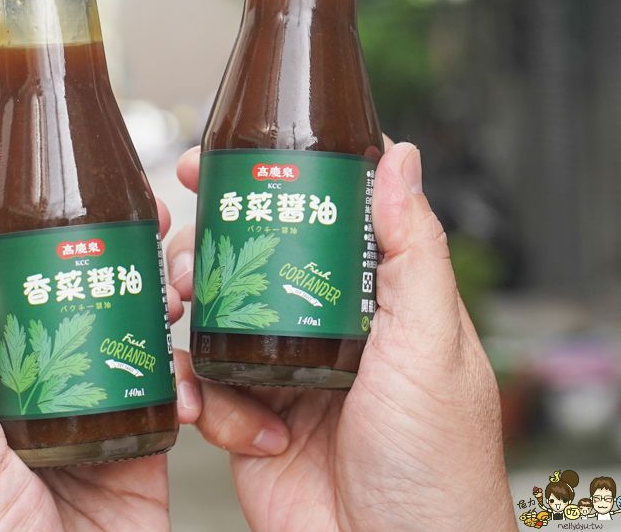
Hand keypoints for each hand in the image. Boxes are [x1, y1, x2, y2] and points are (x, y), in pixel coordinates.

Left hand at [0, 202, 198, 531]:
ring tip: (183, 285)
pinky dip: (194, 382)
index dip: (54, 254)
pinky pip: (176, 398)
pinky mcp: (145, 450)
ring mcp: (102, 417)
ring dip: (165, 308)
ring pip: (139, 342)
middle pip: (90, 310)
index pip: (25, 302)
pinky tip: (196, 378)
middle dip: (125, 266)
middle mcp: (50, 394)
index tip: (87, 215)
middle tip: (154, 227)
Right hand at [168, 141, 515, 531]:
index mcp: (371, 299)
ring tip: (186, 316)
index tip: (227, 161)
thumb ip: (413, 250)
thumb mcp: (431, 342)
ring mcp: (281, 371)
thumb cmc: (434, 461)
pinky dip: (203, 396)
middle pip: (253, 260)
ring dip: (191, 314)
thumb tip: (398, 159)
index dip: (273, 183)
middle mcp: (321, 327)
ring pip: (215, 316)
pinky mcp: (247, 417)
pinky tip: (219, 414)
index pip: (319, 220)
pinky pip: (205, 383)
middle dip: (209, 246)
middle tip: (187, 247)